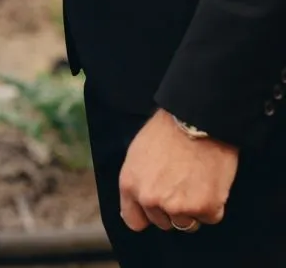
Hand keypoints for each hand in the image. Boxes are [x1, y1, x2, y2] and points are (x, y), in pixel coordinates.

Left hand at [119, 110, 238, 233]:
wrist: (196, 120)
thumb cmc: (166, 132)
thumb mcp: (137, 154)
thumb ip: (137, 180)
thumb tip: (139, 201)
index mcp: (130, 185)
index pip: (133, 220)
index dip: (146, 215)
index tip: (157, 207)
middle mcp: (150, 199)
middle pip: (163, 222)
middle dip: (172, 209)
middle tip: (181, 183)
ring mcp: (177, 207)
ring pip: (187, 223)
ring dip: (193, 208)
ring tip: (195, 180)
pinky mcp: (204, 208)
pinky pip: (210, 217)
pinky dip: (213, 204)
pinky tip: (209, 180)